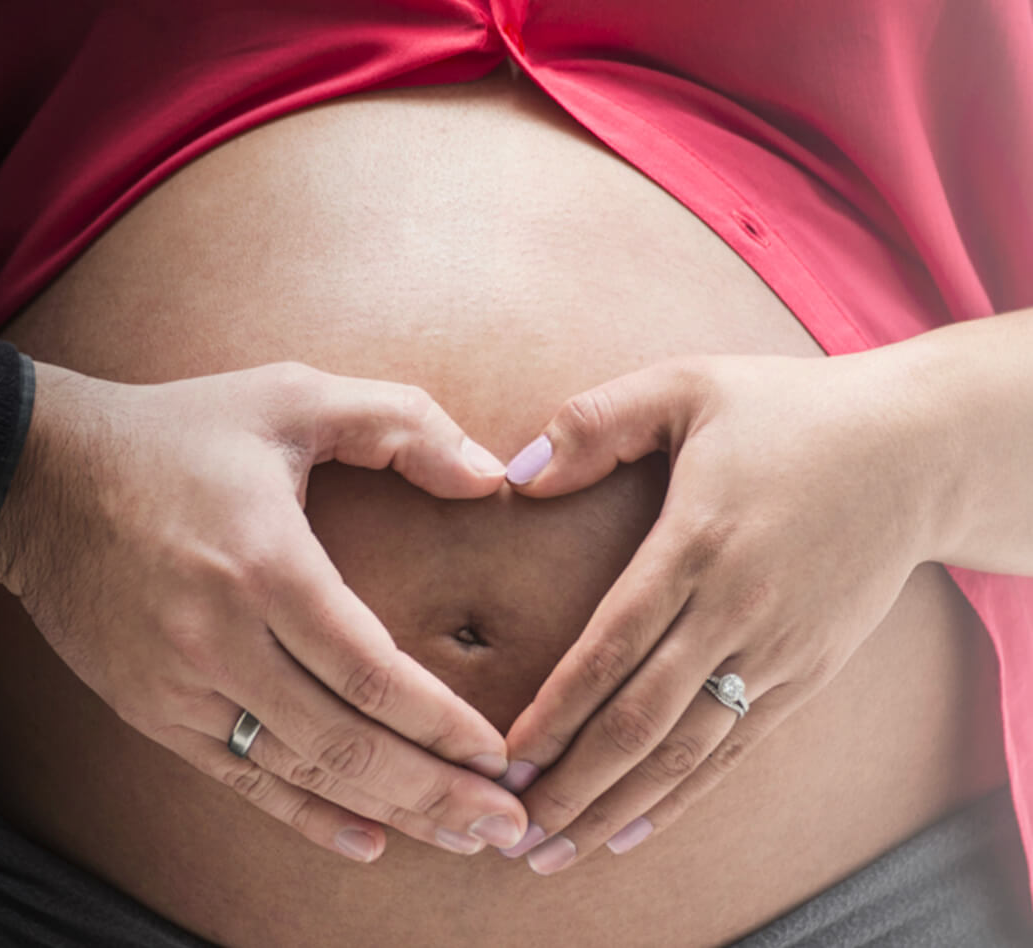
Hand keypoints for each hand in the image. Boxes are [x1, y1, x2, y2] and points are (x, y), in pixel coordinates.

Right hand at [0, 360, 527, 861]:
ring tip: (459, 837)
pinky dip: (307, 817)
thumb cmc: (178, 433)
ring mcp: (179, 686)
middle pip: (345, 743)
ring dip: (388, 812)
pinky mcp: (152, 710)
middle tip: (508, 823)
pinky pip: (240, 778)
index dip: (442, 723)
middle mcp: (220, 640)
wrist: (41, 477)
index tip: (499, 753)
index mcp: (265, 565)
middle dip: (436, 792)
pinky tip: (367, 840)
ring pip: (300, 773)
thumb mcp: (293, 394)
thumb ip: (401, 423)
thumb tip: (489, 475)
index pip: (371, 673)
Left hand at [499, 349, 944, 872]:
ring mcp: (778, 651)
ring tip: (557, 852)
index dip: (554, 712)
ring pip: (687, 752)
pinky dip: (684, 798)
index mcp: (697, 542)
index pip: (611, 647)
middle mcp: (737, 609)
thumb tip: (518, 474)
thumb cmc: (791, 411)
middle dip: (572, 783)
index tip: (504, 759)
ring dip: (617, 807)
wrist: (917, 452)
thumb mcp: (689, 386)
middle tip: (512, 835)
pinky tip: (637, 829)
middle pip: (642, 720)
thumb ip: (597, 422)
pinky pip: (738, 751)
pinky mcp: (808, 673)